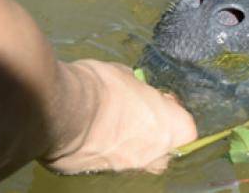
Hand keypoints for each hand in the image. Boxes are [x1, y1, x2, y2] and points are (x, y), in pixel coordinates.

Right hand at [40, 59, 196, 173]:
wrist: (62, 109)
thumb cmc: (102, 87)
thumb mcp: (127, 76)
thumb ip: (138, 89)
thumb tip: (133, 89)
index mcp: (170, 128)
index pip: (186, 129)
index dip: (173, 114)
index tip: (158, 100)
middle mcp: (153, 154)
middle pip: (163, 151)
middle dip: (154, 135)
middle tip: (137, 116)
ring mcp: (125, 167)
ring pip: (136, 159)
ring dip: (128, 144)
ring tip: (108, 124)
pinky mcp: (96, 173)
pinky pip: (106, 162)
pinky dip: (101, 151)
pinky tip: (88, 134)